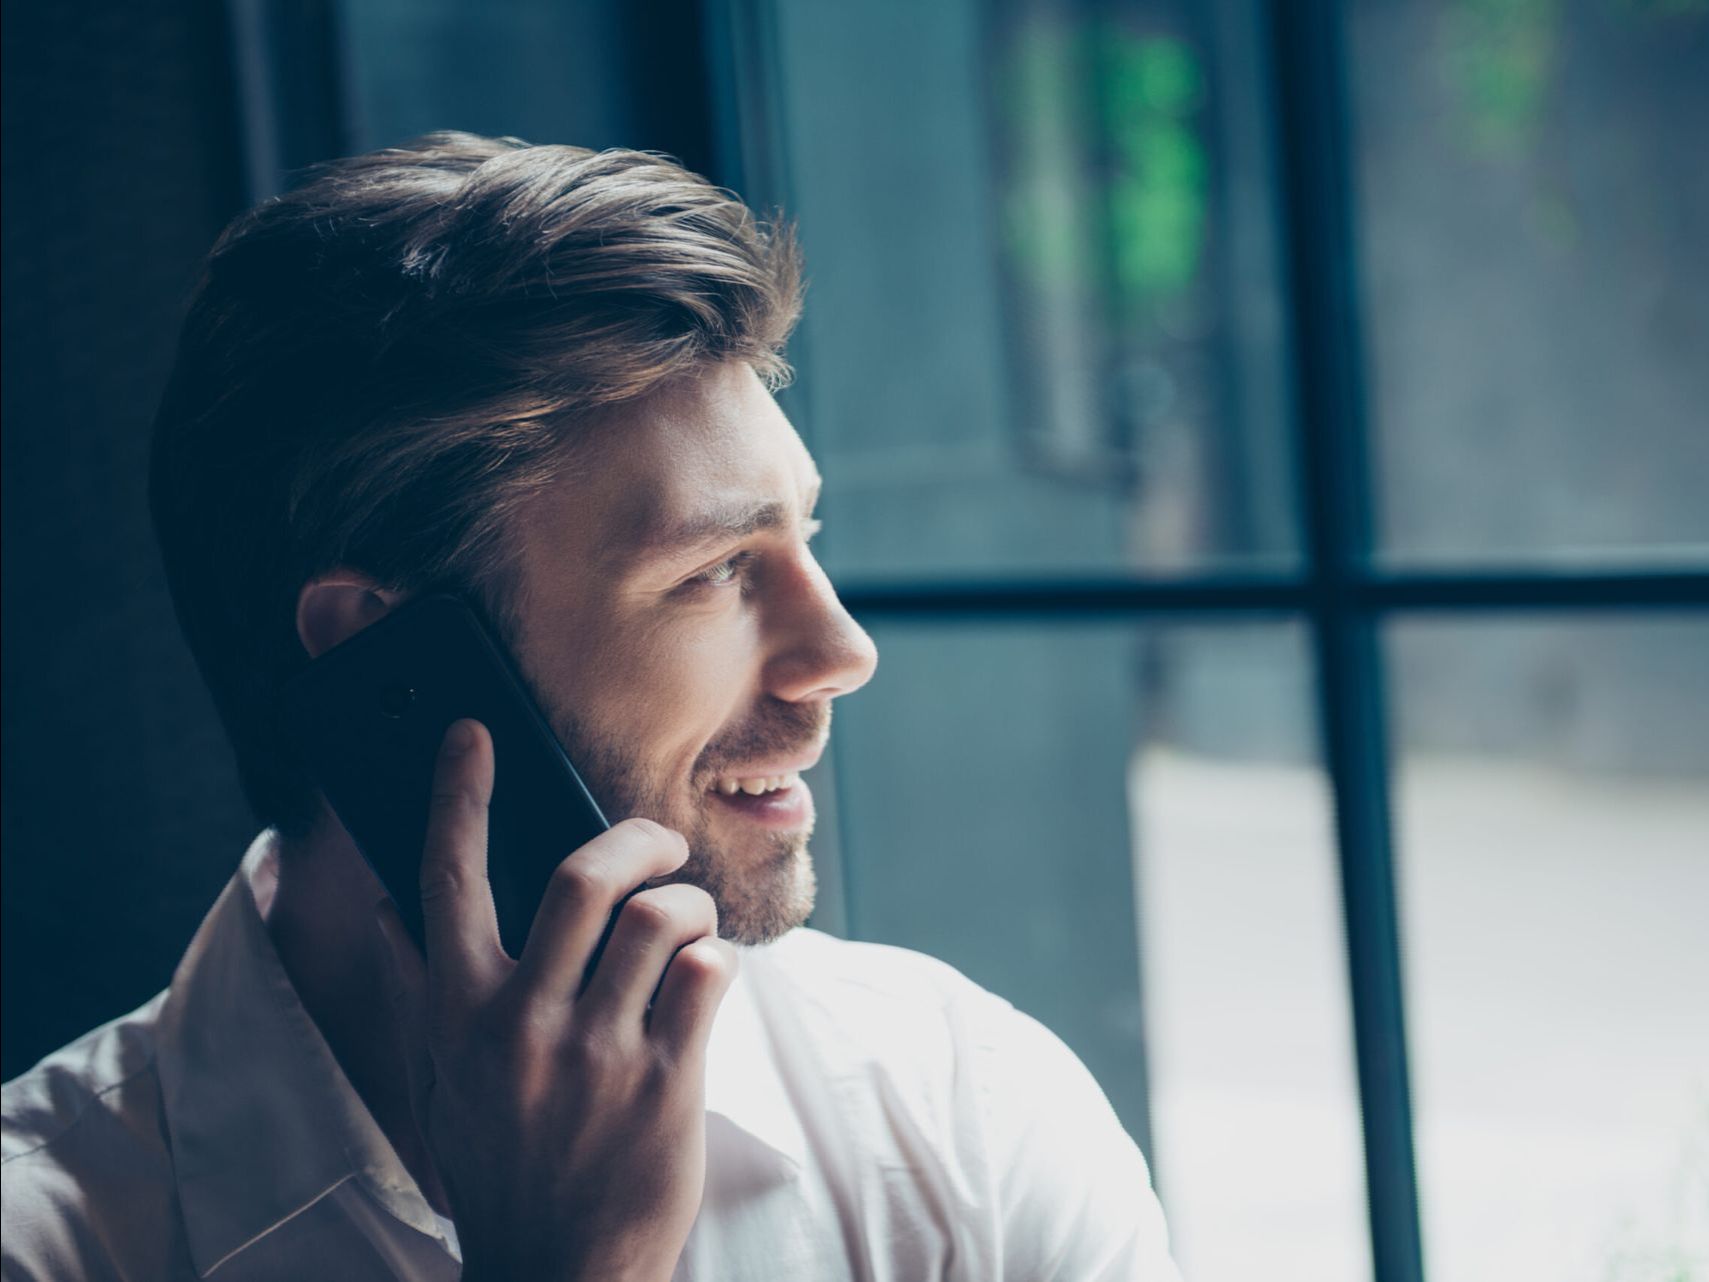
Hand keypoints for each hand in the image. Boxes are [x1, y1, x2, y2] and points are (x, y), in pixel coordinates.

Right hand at [375, 718, 737, 1281]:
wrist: (560, 1271)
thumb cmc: (502, 1162)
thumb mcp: (441, 1080)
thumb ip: (422, 990)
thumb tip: (391, 906)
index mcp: (457, 1017)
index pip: (447, 880)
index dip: (458, 795)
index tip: (472, 733)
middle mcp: (521, 1027)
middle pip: (583, 877)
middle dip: (632, 836)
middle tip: (653, 840)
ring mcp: (596, 1057)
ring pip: (657, 919)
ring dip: (684, 901)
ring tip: (684, 921)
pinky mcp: (666, 1087)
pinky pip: (705, 976)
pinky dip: (713, 960)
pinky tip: (702, 978)